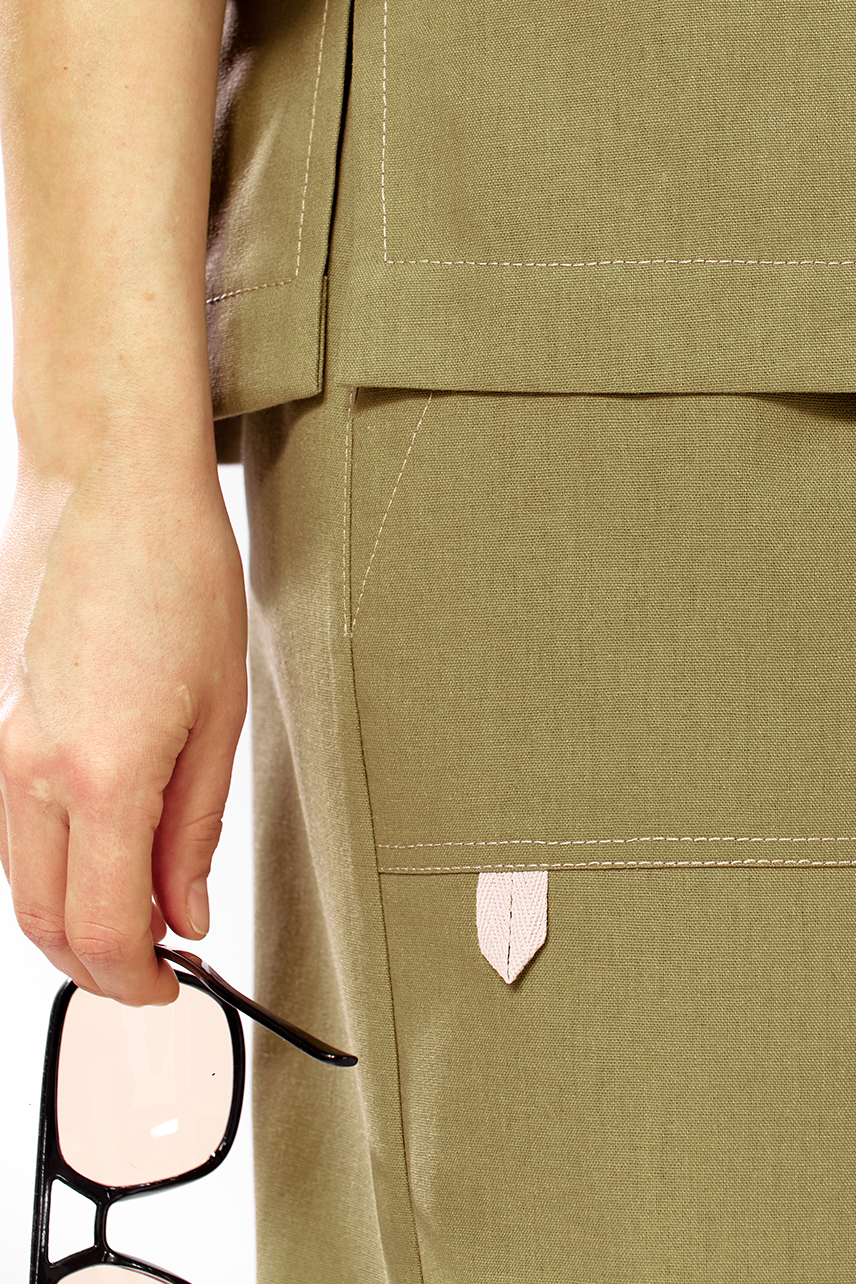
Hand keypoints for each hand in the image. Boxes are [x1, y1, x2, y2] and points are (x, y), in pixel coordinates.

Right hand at [0, 451, 246, 1004]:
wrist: (110, 485)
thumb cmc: (178, 575)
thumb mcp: (220, 712)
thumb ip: (195, 828)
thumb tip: (185, 911)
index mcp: (100, 774)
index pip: (103, 929)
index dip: (138, 981)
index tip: (172, 986)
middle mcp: (28, 768)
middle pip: (42, 919)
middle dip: (98, 963)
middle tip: (156, 963)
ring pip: (18, 875)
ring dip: (71, 911)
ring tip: (140, 901)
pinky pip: (9, 821)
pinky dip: (51, 855)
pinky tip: (102, 838)